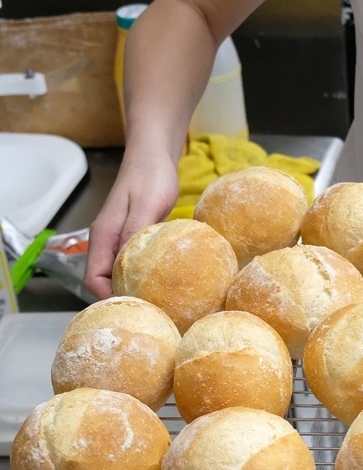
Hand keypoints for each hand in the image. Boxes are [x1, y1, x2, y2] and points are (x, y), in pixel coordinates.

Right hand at [83, 150, 179, 299]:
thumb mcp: (147, 204)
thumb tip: (127, 265)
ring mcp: (119, 240)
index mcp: (104, 237)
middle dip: (122, 300)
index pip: (94, 280)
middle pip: (104, 282)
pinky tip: (162, 283)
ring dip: (133, 289)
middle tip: (151, 314)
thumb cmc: (151, 176)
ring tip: (159, 304)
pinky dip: (142, 276)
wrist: (154, 155)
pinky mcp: (133, 237)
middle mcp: (107, 241)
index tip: (134, 311)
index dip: (108, 299)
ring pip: (118, 274)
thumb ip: (135, 232)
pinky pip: (132, 264)